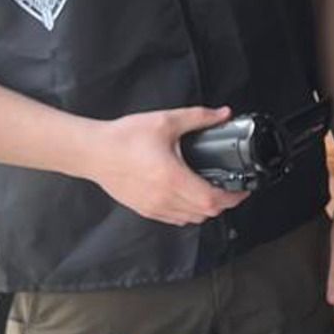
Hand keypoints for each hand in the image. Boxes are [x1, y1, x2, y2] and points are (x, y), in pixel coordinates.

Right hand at [79, 106, 248, 225]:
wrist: (92, 151)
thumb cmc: (123, 138)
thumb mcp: (165, 121)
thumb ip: (198, 117)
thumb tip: (223, 114)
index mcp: (172, 179)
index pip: (212, 200)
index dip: (232, 198)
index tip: (242, 189)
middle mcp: (164, 198)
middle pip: (205, 213)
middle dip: (224, 203)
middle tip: (231, 189)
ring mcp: (153, 207)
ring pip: (190, 219)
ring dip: (206, 210)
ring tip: (212, 192)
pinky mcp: (144, 209)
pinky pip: (174, 219)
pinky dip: (188, 213)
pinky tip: (189, 197)